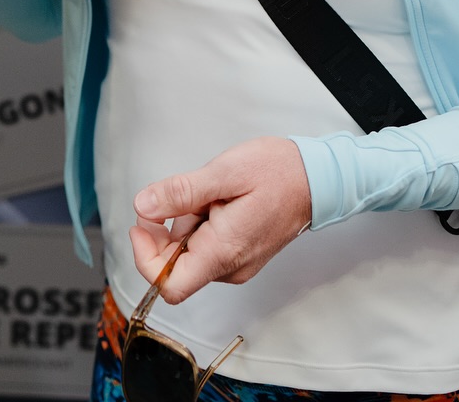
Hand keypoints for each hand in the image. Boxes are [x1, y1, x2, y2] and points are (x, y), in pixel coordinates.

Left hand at [129, 137, 312, 303]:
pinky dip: (196, 222)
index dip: (145, 258)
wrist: (314, 178)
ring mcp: (235, 262)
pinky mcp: (238, 253)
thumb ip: (180, 192)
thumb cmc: (276, 172)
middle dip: (162, 231)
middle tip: (175, 194)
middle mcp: (228, 267)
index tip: (143, 223)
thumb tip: (143, 206)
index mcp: (223, 252)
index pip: (169, 286)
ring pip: (186, 253)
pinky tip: (213, 199)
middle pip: (172, 268)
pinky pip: (203, 245)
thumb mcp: (223, 173)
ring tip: (206, 193)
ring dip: (181, 222)